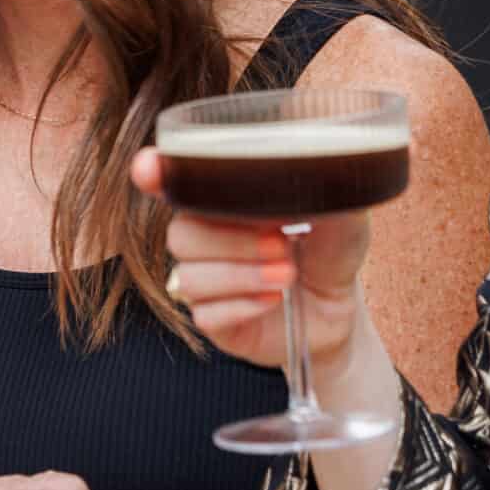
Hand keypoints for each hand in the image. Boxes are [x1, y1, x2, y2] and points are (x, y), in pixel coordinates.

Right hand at [131, 148, 374, 378]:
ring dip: (242, 276)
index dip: (155, 175)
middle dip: (232, 241)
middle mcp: (204, 239)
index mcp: (222, 202)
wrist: (340, 310)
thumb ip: (321, 191)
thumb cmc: (331, 253)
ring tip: (288, 275)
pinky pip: (205, 314)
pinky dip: (244, 307)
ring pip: (190, 277)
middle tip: (282, 244)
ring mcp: (204, 282)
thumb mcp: (339, 215)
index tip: (148, 168)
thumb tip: (313, 169)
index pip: (174, 184)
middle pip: (180, 234)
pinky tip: (274, 301)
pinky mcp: (211, 321)